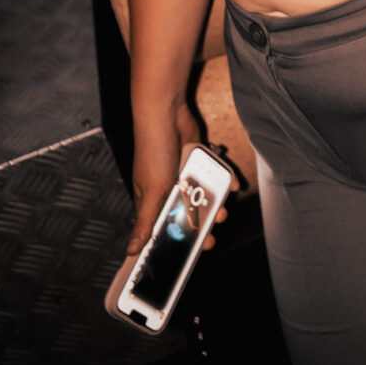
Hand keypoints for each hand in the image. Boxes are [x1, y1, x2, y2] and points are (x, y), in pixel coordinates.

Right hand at [125, 102, 225, 257]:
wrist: (167, 113)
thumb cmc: (153, 152)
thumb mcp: (151, 192)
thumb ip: (146, 222)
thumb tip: (131, 251)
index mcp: (152, 199)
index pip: (166, 226)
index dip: (181, 239)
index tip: (198, 249)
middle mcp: (168, 187)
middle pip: (189, 211)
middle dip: (203, 221)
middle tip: (216, 227)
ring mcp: (184, 172)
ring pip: (204, 193)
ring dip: (216, 201)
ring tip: (225, 206)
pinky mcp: (197, 158)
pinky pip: (213, 173)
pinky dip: (224, 178)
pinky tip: (234, 184)